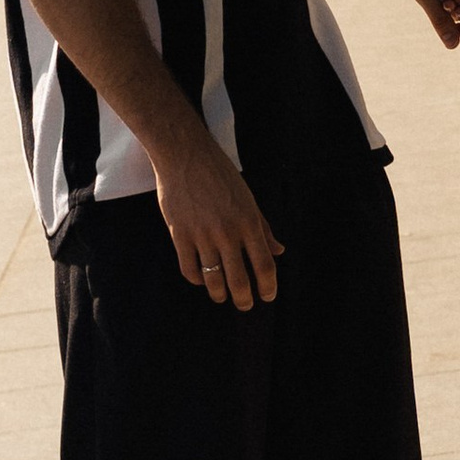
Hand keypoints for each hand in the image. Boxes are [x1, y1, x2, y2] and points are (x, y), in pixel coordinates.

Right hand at [154, 128, 283, 308]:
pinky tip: (202, 280)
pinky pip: (189, 270)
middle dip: (244, 299)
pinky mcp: (180, 235)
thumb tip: (279, 250)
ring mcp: (202, 235)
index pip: (265, 265)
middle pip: (240, 280)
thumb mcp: (248, 198)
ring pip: (213, 280)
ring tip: (223, 296)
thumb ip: (263, 227)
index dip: (268, 287)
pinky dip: (197, 281)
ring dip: (220, 294)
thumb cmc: (220, 174)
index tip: (268, 297)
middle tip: (245, 305)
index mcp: (249, 222)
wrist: (185, 154)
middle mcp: (228, 232)